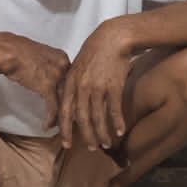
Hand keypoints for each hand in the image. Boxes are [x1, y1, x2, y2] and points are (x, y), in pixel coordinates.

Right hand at [0, 35, 69, 127]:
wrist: (8, 51)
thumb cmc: (18, 52)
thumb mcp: (40, 55)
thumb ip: (49, 66)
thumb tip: (48, 76)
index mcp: (63, 58)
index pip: (73, 80)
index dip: (72, 94)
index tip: (72, 104)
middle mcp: (64, 67)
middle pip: (73, 92)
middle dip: (72, 109)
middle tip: (72, 120)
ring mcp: (57, 77)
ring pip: (66, 103)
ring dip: (63, 119)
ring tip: (61, 128)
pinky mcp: (47, 87)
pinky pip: (53, 108)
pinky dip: (50, 120)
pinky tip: (47, 126)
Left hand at [59, 24, 132, 150]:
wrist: (112, 38)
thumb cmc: (94, 52)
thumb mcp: (76, 66)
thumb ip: (72, 85)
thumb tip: (71, 104)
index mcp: (70, 82)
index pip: (65, 111)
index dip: (65, 130)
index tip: (67, 144)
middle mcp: (82, 87)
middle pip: (82, 118)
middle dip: (86, 136)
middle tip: (91, 149)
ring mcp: (98, 87)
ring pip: (98, 117)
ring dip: (103, 133)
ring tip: (107, 144)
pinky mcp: (114, 86)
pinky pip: (114, 109)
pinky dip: (117, 122)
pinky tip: (121, 131)